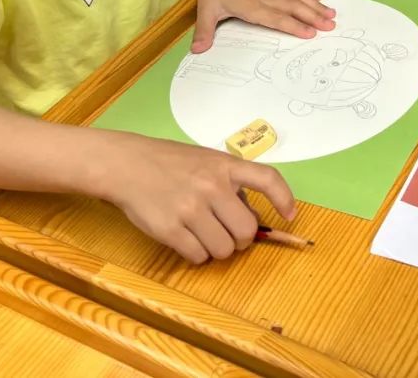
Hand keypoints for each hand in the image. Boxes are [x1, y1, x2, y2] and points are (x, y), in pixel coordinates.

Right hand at [106, 134, 294, 262]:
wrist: (126, 165)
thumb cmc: (169, 163)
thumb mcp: (206, 160)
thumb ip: (230, 183)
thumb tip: (252, 217)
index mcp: (224, 165)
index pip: (268, 179)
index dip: (284, 199)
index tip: (290, 216)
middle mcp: (211, 186)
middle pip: (247, 230)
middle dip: (242, 239)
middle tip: (230, 234)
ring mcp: (190, 209)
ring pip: (224, 249)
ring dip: (218, 249)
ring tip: (204, 235)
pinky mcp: (170, 229)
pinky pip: (198, 257)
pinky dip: (197, 254)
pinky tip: (186, 239)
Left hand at [191, 0, 335, 52]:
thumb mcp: (206, 9)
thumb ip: (204, 32)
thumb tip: (196, 52)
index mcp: (252, 6)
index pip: (277, 18)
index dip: (294, 26)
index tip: (311, 33)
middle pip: (294, 8)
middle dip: (313, 17)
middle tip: (331, 26)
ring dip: (315, 6)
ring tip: (332, 14)